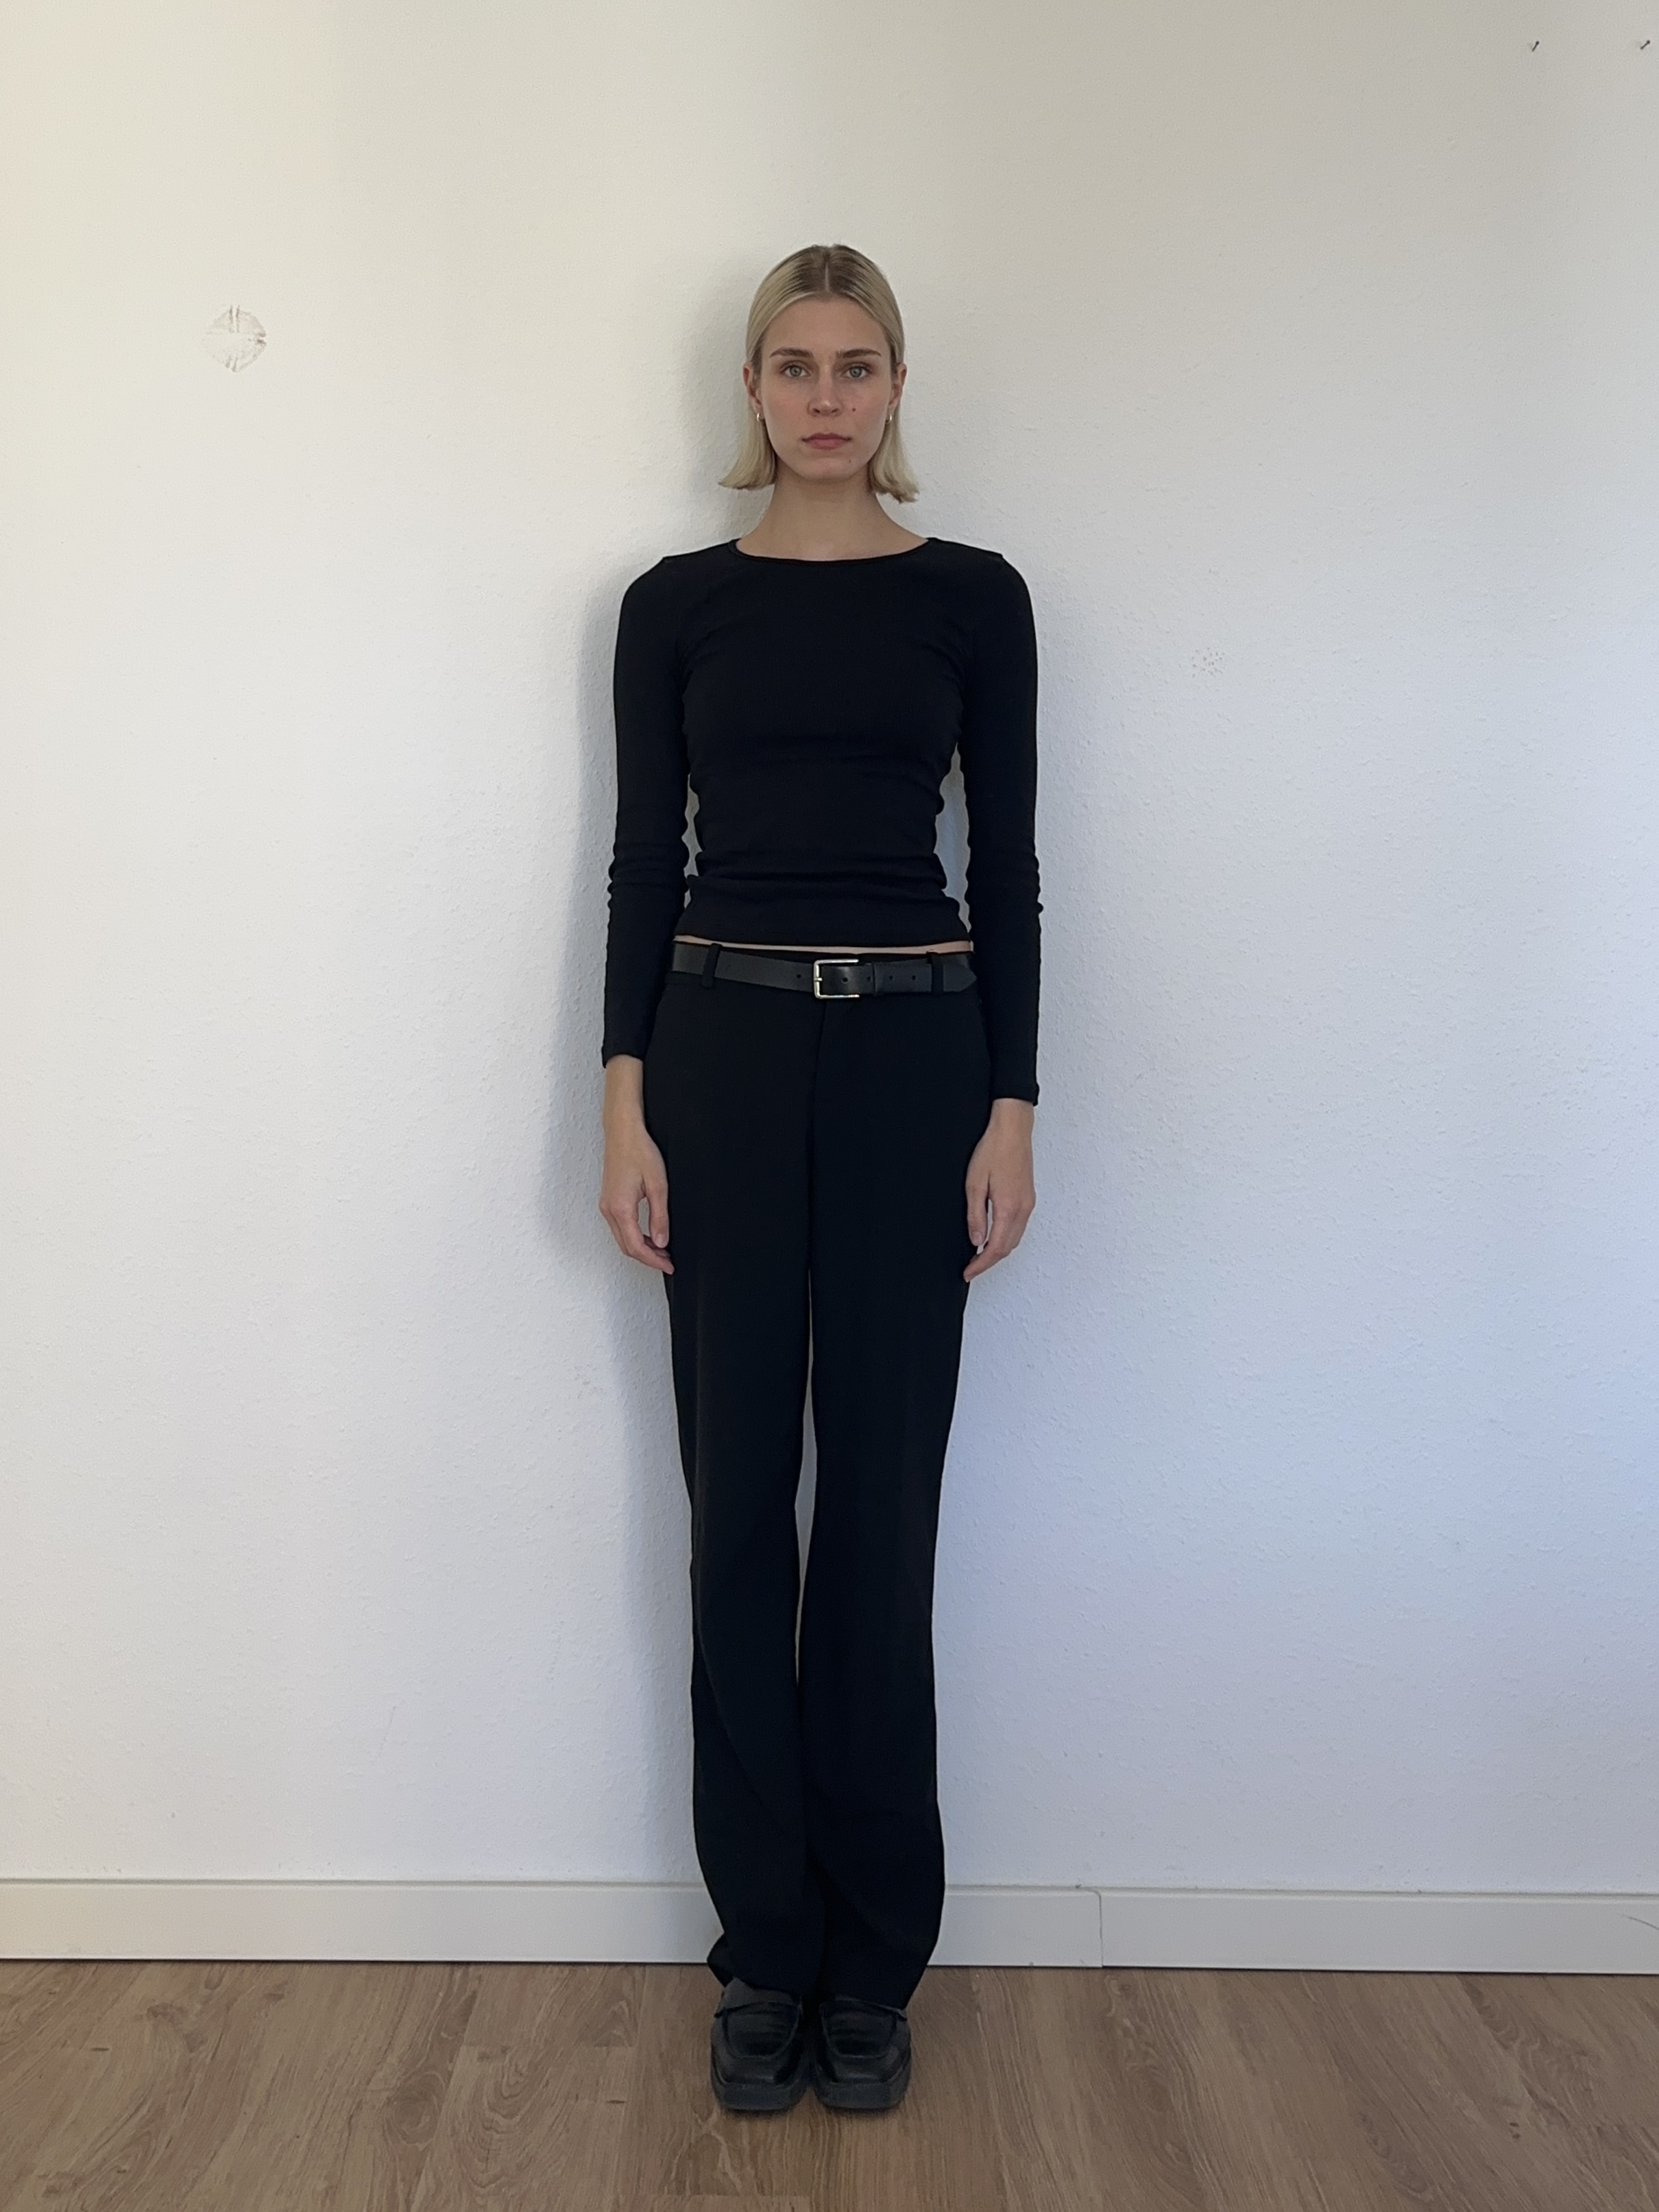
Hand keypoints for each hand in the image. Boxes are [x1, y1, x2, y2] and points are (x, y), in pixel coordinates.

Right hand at [599, 1056, 672, 1273]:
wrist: (623, 1131)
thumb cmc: (639, 1151)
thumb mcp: (658, 1185)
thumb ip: (660, 1216)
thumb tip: (662, 1242)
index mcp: (620, 1209)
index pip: (636, 1247)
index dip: (654, 1260)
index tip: (669, 1265)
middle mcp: (609, 1210)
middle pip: (627, 1247)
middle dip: (648, 1258)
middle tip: (668, 1261)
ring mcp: (606, 1205)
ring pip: (622, 1238)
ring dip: (641, 1248)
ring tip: (662, 1250)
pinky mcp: (608, 1200)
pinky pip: (619, 1227)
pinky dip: (634, 1237)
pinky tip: (650, 1235)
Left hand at [964, 1097, 1035, 1279]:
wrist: (1012, 1130)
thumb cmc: (993, 1150)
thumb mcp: (974, 1184)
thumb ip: (976, 1215)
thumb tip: (976, 1240)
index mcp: (1008, 1208)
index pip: (995, 1248)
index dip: (981, 1265)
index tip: (968, 1272)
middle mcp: (1023, 1210)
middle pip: (1007, 1248)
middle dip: (989, 1262)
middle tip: (971, 1267)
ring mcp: (1028, 1204)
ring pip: (1015, 1239)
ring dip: (998, 1251)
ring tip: (979, 1255)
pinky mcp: (1029, 1198)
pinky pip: (1019, 1227)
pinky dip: (1006, 1238)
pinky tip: (994, 1236)